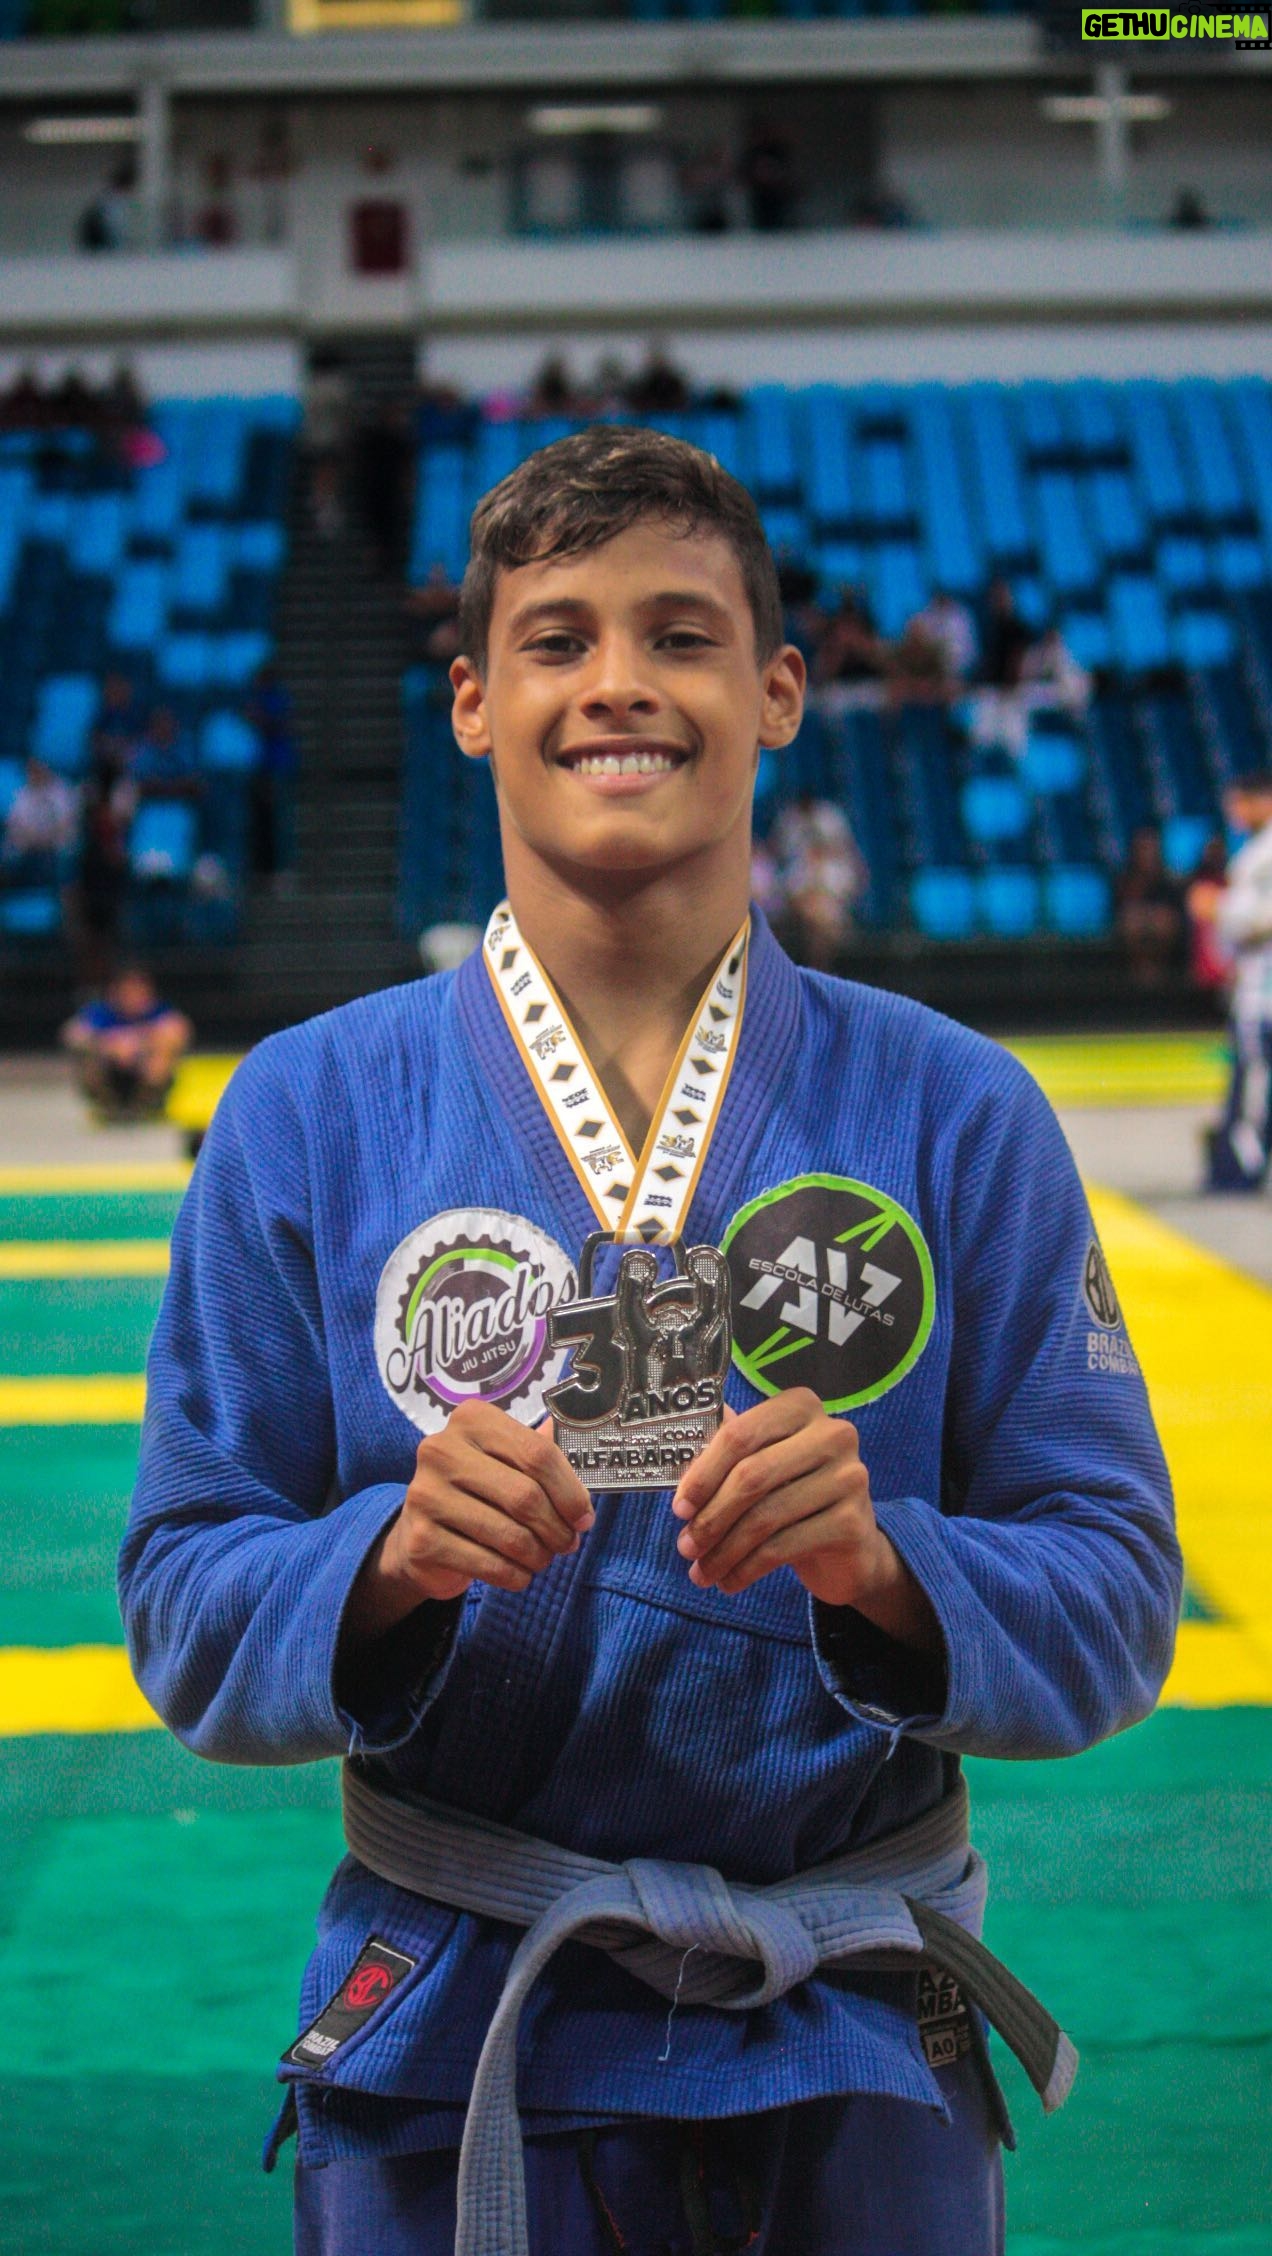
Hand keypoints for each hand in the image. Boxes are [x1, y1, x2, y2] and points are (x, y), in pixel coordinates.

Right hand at [343, 1404, 593, 1643]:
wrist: (420, 1533)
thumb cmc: (477, 1491)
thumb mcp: (507, 1461)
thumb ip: (542, 1453)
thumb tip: (588, 1453)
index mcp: (471, 1420)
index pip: (537, 1453)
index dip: (570, 1491)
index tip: (584, 1516)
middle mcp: (442, 1450)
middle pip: (525, 1496)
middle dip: (556, 1528)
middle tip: (568, 1543)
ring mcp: (426, 1494)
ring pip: (509, 1534)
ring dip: (538, 1555)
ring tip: (543, 1558)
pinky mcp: (421, 1539)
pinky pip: (488, 1564)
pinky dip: (515, 1575)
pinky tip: (520, 1573)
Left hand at [671, 1390, 938, 1652]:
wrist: (850, 1546)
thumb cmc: (795, 1496)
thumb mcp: (761, 1466)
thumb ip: (726, 1452)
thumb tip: (677, 1450)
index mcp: (801, 1407)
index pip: (740, 1434)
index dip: (704, 1473)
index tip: (679, 1507)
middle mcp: (832, 1434)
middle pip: (751, 1476)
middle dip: (711, 1518)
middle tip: (686, 1547)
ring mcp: (848, 1477)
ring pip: (765, 1516)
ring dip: (724, 1550)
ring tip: (702, 1572)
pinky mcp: (852, 1522)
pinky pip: (784, 1547)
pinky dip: (747, 1568)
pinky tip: (730, 1581)